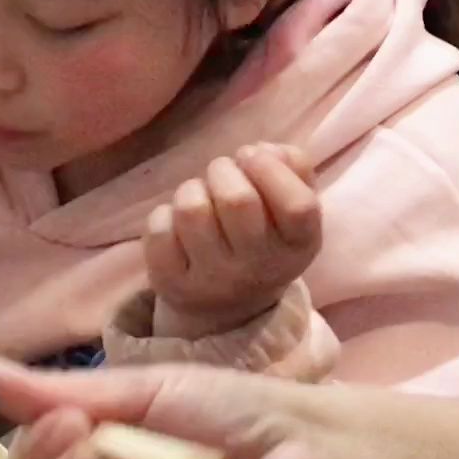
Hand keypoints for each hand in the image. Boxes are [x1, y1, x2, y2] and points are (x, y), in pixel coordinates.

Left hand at [147, 144, 320, 338]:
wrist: (226, 308)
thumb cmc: (262, 240)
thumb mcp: (290, 211)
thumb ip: (293, 169)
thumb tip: (266, 150)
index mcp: (299, 246)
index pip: (298, 206)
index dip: (271, 169)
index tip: (253, 155)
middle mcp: (259, 268)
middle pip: (238, 200)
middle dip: (223, 170)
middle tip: (221, 174)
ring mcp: (214, 280)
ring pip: (192, 209)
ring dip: (191, 189)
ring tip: (199, 197)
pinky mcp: (172, 283)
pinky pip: (160, 228)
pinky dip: (164, 214)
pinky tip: (177, 225)